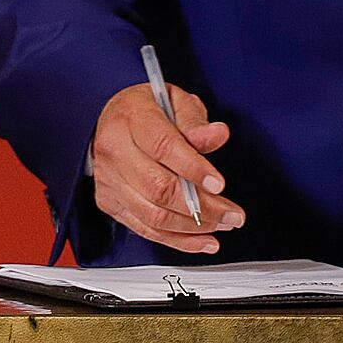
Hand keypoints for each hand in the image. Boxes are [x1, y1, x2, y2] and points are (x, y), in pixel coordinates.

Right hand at [90, 81, 243, 254]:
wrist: (110, 118)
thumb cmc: (147, 108)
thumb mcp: (176, 100)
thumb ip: (196, 121)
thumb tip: (217, 135)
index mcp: (132, 119)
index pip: (164, 147)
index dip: (194, 169)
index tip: (219, 184)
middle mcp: (115, 151)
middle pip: (159, 188)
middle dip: (202, 207)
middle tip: (232, 214)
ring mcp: (109, 180)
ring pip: (152, 214)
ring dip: (192, 227)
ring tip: (223, 226)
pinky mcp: (110, 202)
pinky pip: (143, 228)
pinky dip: (175, 239)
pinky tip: (200, 241)